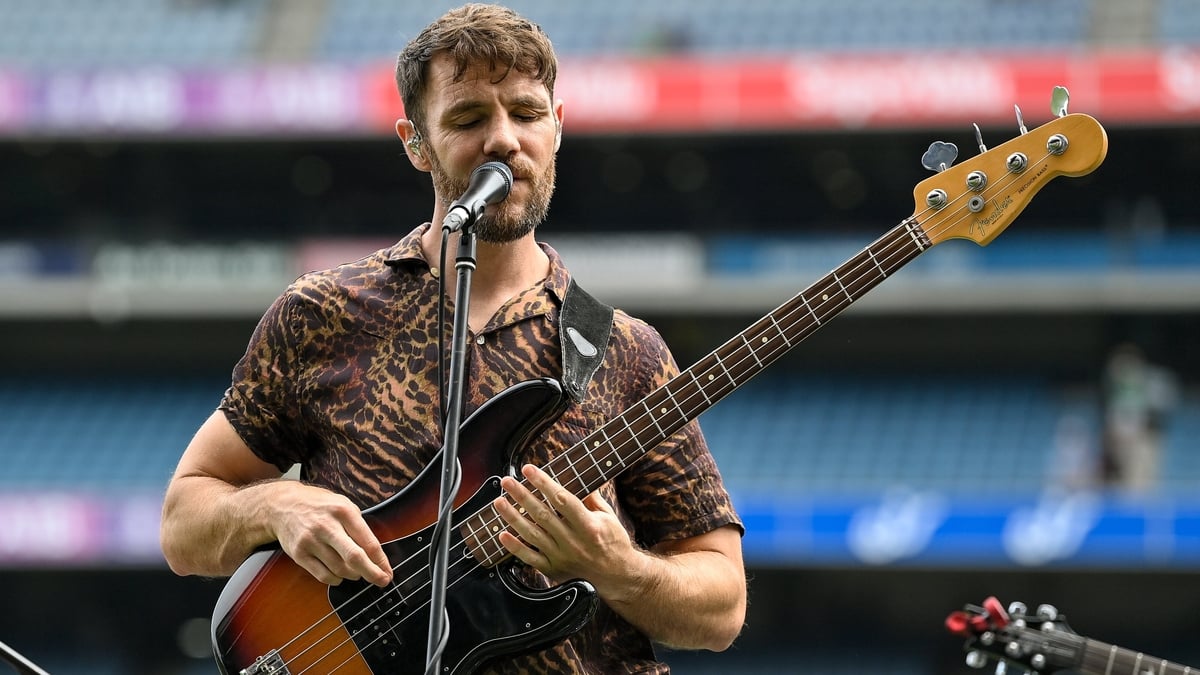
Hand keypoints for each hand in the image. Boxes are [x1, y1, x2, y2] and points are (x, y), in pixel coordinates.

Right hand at [268, 481, 392, 586]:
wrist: (282, 505)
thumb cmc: (319, 505)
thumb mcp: (343, 504)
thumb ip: (358, 526)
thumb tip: (375, 554)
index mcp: (343, 511)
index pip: (368, 541)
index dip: (381, 560)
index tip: (388, 571)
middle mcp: (326, 526)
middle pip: (354, 558)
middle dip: (372, 573)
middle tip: (382, 581)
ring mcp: (311, 541)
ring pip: (340, 569)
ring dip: (354, 575)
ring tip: (358, 572)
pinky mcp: (299, 554)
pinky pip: (323, 575)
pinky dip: (336, 579)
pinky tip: (340, 574)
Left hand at [492, 464, 638, 586]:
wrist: (617, 576)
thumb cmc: (613, 543)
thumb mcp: (609, 517)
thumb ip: (592, 498)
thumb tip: (578, 478)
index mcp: (589, 525)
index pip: (562, 499)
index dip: (544, 482)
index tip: (529, 469)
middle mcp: (573, 541)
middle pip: (542, 514)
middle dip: (522, 495)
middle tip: (507, 481)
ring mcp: (561, 556)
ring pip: (532, 534)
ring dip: (513, 517)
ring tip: (499, 502)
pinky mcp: (553, 569)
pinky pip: (530, 557)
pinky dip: (514, 546)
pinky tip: (502, 534)